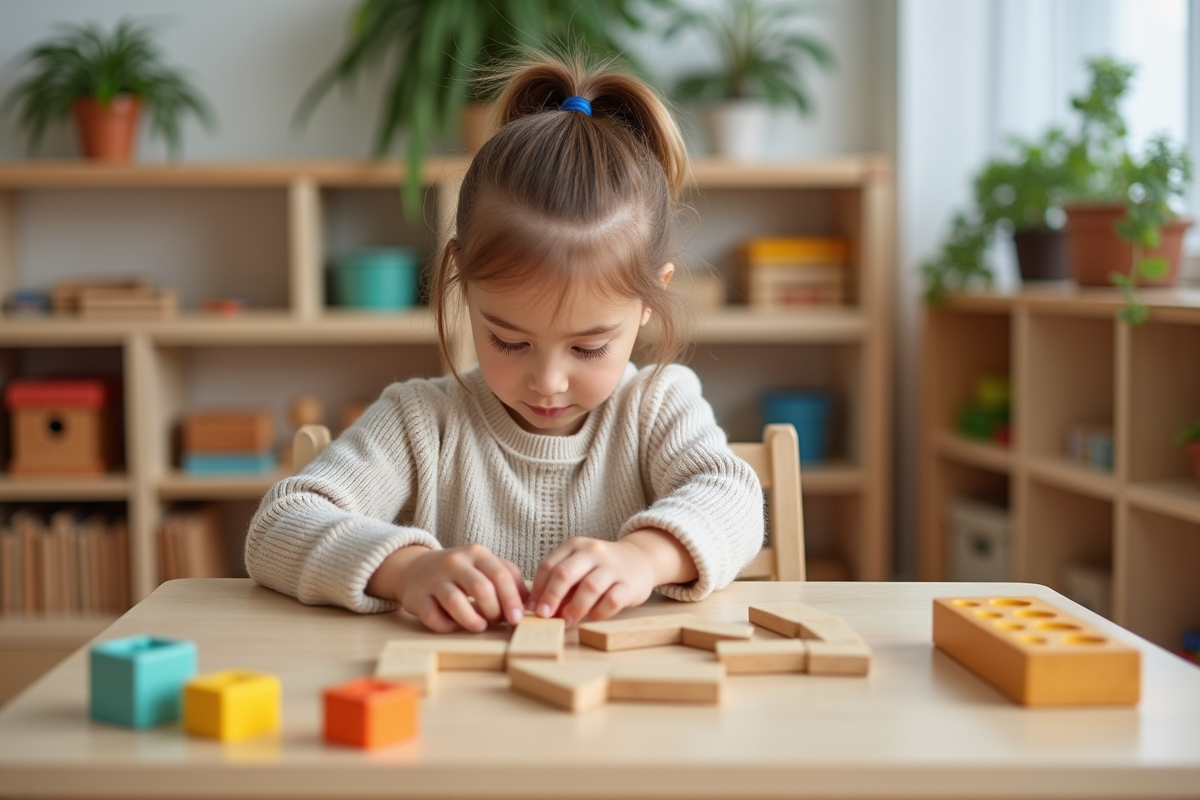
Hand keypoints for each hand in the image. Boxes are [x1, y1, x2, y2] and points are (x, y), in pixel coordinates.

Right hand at [368, 544, 527, 632]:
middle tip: (498, 622)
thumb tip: (530, 606)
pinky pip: (434, 616)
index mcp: (477, 553)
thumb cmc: (460, 573)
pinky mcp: (418, 597)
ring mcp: (435, 579)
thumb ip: (508, 579)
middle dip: (495, 611)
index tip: (518, 619)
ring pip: (456, 602)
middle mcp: (455, 562)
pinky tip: (454, 626)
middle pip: (481, 588)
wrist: (415, 569)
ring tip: (479, 627)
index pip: (501, 574)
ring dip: (472, 620)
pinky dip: (447, 626)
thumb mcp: (485, 567)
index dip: (512, 599)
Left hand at [528, 529, 695, 626]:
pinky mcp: (629, 584)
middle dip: (551, 597)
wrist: (640, 559)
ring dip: (574, 608)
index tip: (532, 609)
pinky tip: (593, 617)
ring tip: (567, 621)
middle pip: (565, 574)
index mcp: (575, 545)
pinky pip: (612, 600)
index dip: (538, 589)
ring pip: (589, 587)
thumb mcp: (578, 565)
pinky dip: (599, 612)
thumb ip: (559, 583)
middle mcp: (593, 552)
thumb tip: (538, 609)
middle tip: (544, 616)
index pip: (549, 566)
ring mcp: (612, 567)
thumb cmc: (600, 568)